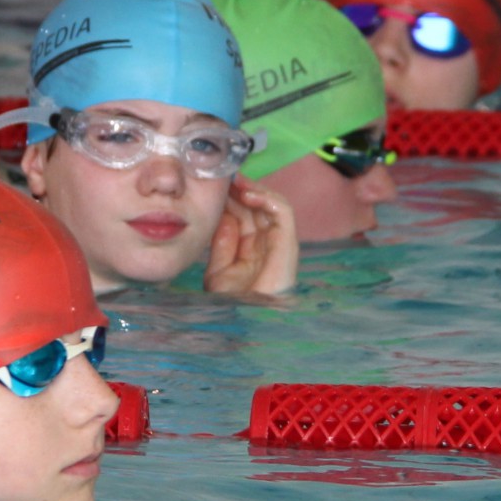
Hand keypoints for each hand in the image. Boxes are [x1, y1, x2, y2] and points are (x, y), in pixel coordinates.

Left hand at [203, 177, 297, 295]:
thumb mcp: (218, 270)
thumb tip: (223, 216)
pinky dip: (267, 199)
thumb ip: (222, 243)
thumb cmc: (233, 305)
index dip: (230, 199)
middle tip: (221, 175)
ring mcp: (278, 244)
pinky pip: (283, 213)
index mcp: (251, 250)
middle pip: (255, 207)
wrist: (246, 324)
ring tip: (234, 181)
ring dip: (253, 189)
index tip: (212, 185)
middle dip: (238, 189)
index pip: (243, 216)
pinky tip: (248, 194)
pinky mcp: (288, 245)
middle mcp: (267, 244)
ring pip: (271, 205)